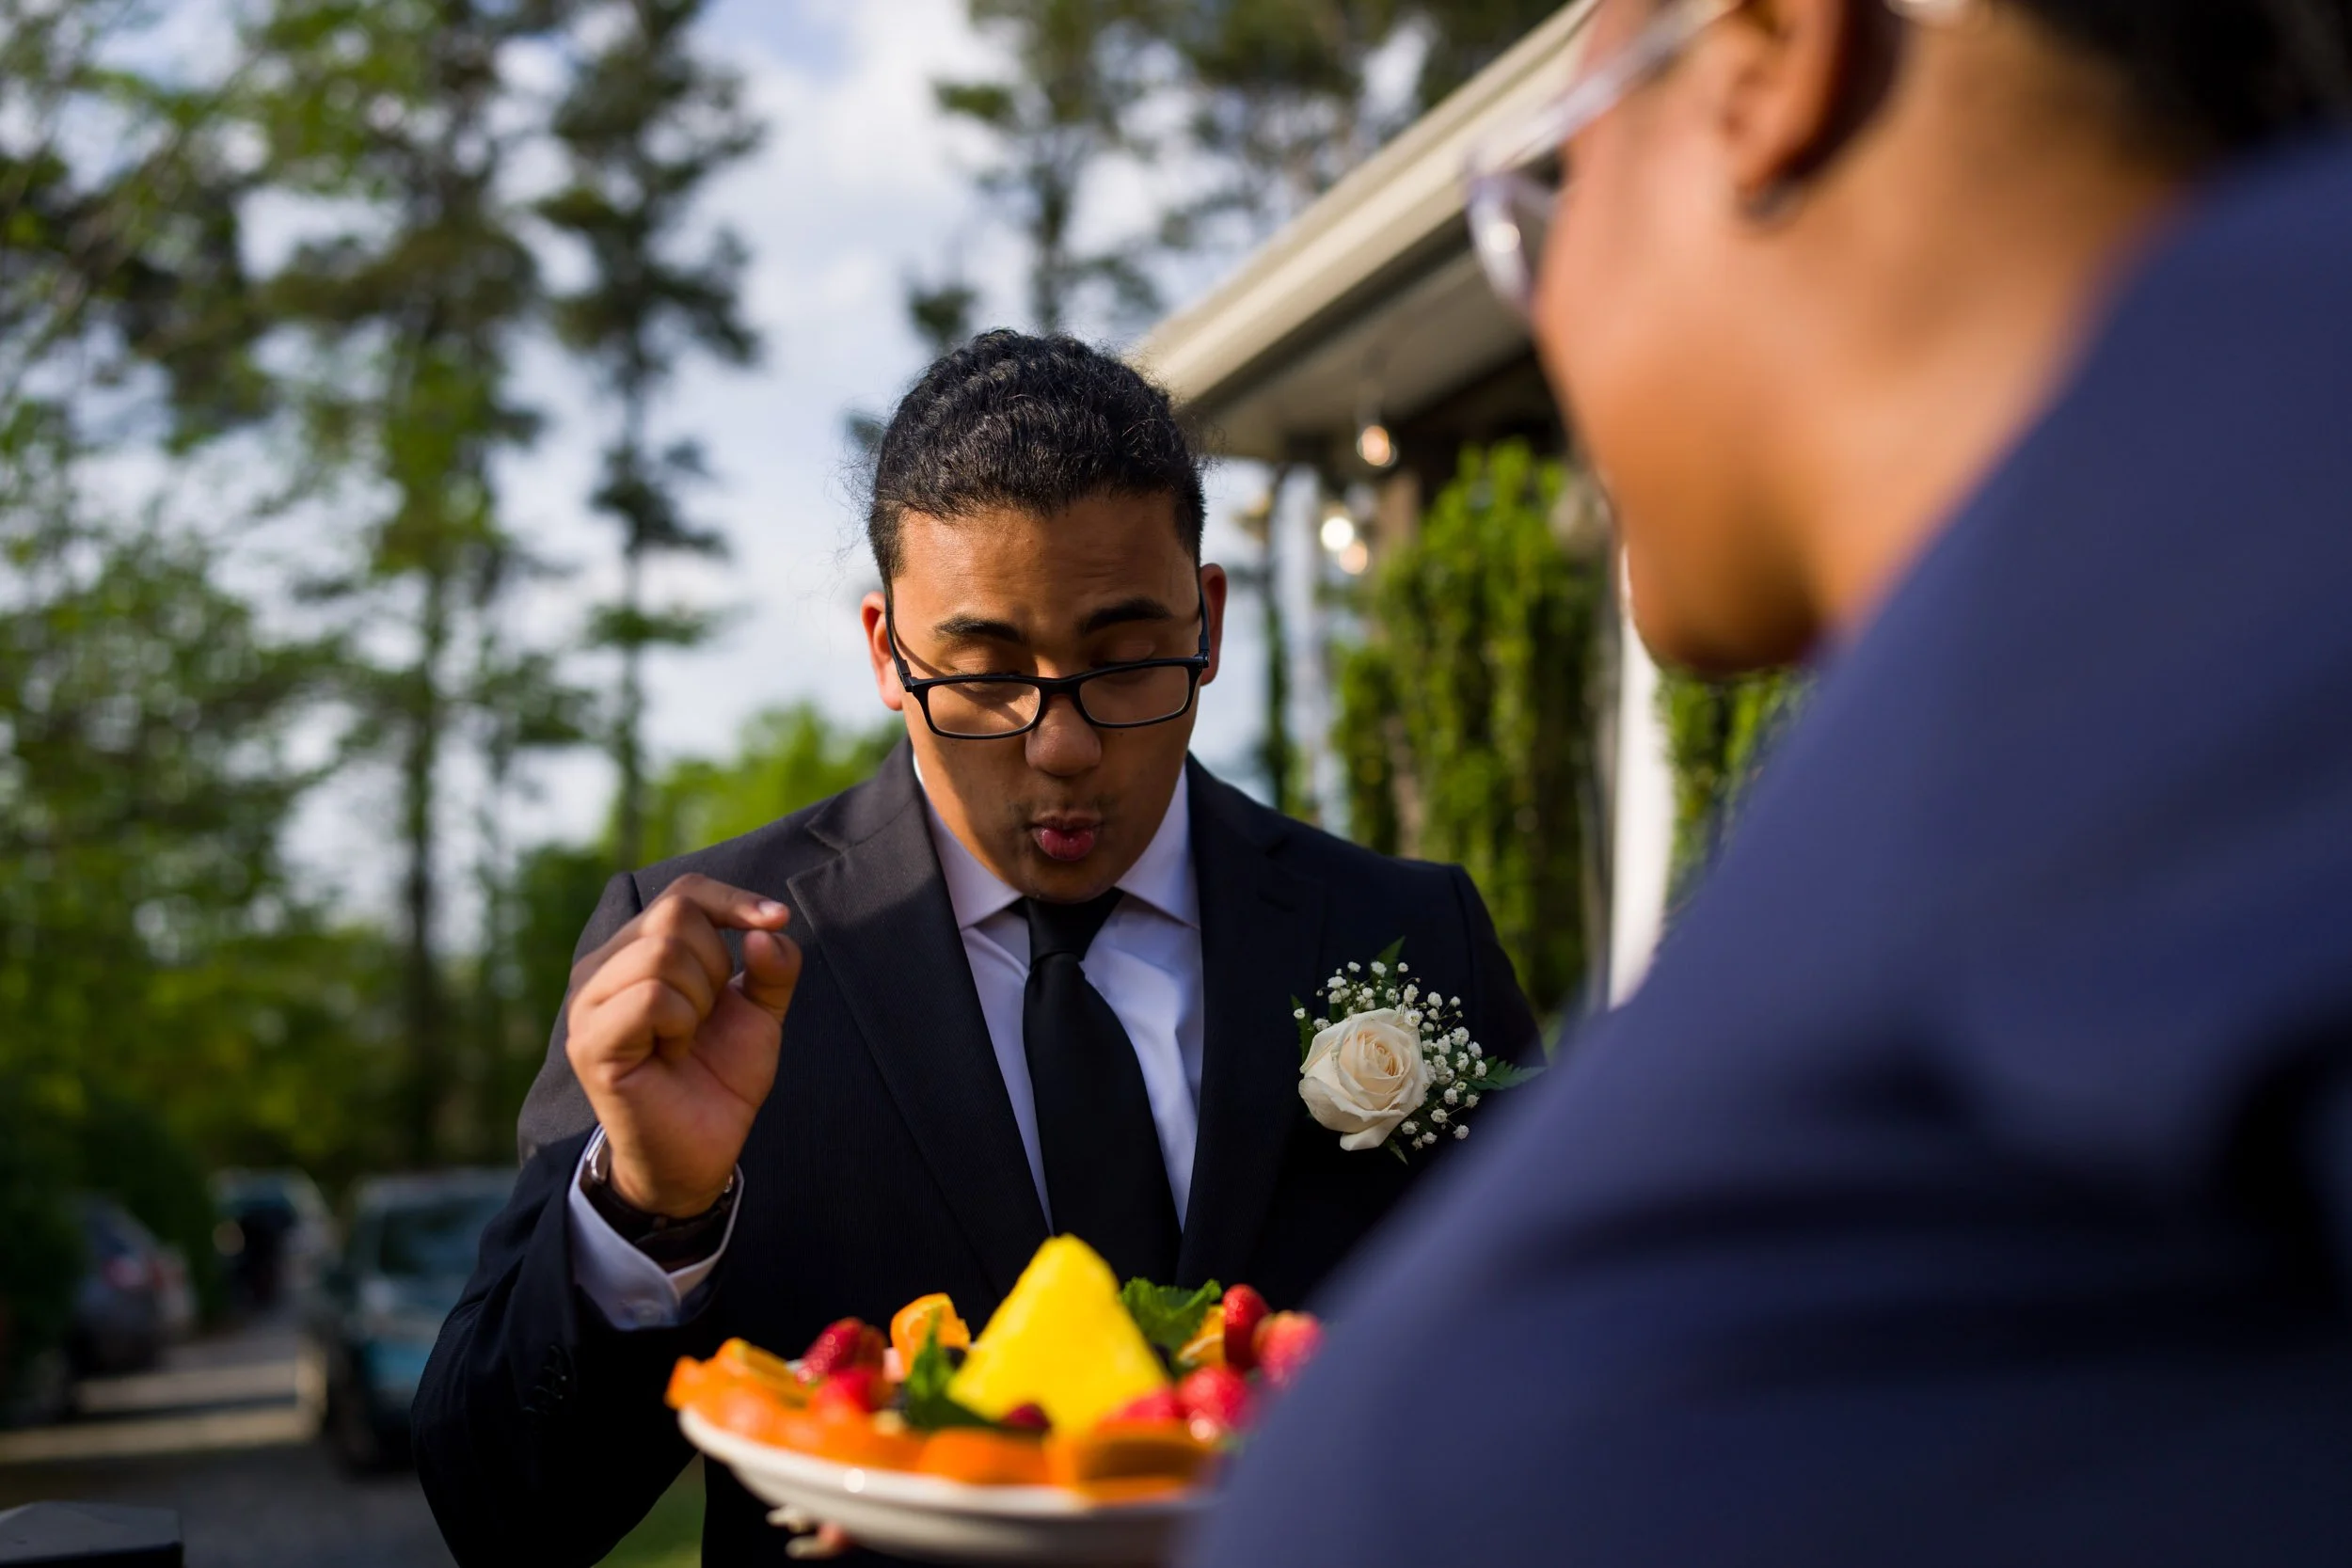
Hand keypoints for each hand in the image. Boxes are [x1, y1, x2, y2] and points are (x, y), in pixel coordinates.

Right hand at [564, 875, 802, 1216]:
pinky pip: (651, 997)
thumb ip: (774, 967)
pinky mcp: (589, 1041)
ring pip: (663, 952)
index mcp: (635, 952)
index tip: (775, 919)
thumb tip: (768, 928)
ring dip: (699, 1000)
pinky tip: (671, 1055)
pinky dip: (681, 1023)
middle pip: (675, 916)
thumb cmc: (719, 1078)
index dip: (733, 900)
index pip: (683, 893)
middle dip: (716, 966)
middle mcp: (601, 967)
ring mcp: (588, 1003)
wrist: (700, 1152)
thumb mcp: (760, 1014)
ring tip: (685, 1040)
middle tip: (705, 1019)